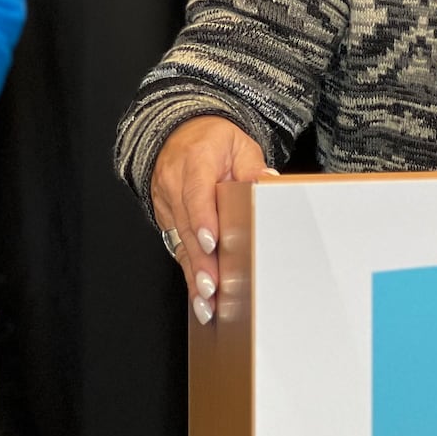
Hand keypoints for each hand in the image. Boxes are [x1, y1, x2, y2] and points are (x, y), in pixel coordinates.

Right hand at [150, 117, 273, 324]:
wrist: (180, 133)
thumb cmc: (213, 141)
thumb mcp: (240, 145)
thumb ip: (252, 167)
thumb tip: (268, 182)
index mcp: (195, 161)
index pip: (196, 193)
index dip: (203, 219)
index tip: (212, 242)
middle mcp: (174, 184)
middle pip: (186, 226)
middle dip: (200, 260)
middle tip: (212, 286)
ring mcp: (167, 204)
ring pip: (179, 242)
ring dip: (193, 273)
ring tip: (206, 302)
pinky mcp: (167, 219)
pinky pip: (177, 247)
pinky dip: (188, 271)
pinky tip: (199, 295)